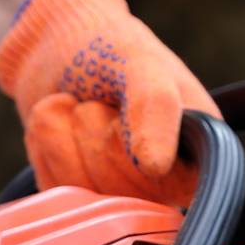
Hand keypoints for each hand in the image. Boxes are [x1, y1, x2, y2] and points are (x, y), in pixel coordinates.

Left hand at [0, 0, 217, 204]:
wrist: (55, 45)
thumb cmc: (108, 48)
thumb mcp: (140, 61)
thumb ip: (157, 107)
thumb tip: (156, 168)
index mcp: (198, 154)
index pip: (167, 182)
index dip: (130, 146)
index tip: (122, 110)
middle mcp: (165, 184)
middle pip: (117, 189)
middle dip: (92, 130)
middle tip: (98, 102)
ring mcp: (120, 197)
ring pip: (80, 188)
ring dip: (63, 133)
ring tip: (76, 106)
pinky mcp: (81, 200)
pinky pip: (54, 188)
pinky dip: (46, 146)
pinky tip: (61, 126)